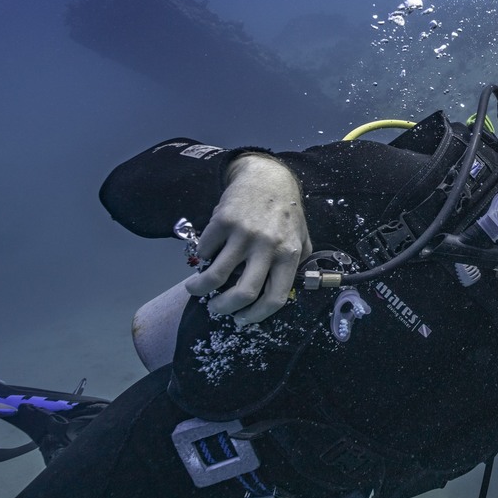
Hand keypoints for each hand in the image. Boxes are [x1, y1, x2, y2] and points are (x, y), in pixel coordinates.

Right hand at [184, 154, 311, 323]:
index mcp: (289, 255)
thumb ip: (295, 266)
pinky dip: (202, 257)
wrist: (267, 178)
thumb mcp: (301, 239)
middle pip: (243, 293)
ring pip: (215, 276)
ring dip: (200, 288)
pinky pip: (205, 251)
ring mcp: (244, 234)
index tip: (243, 319)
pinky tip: (206, 255)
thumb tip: (280, 293)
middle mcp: (268, 247)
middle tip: (217, 309)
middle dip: (225, 308)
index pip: (275, 299)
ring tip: (196, 289)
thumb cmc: (286, 213)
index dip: (256, 316)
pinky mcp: (223, 222)